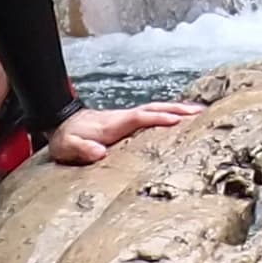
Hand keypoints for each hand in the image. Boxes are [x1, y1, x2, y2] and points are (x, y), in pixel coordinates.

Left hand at [46, 99, 203, 165]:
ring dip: (176, 110)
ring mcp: (125, 118)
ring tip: (199, 113)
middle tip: (201, 113)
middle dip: (177, 110)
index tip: (178, 121)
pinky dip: (167, 114)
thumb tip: (100, 153)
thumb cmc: (65, 139)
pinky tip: (179, 118)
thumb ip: (81, 149)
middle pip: (153, 109)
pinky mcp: (126, 122)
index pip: (140, 118)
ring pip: (154, 109)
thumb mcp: (67, 147)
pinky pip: (151, 115)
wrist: (61, 126)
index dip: (158, 118)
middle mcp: (123, 117)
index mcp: (113, 124)